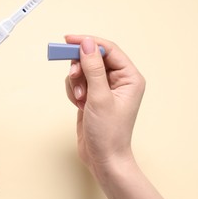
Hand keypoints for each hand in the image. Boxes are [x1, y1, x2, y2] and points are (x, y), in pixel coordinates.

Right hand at [65, 35, 183, 198]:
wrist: (103, 158)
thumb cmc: (108, 132)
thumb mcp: (99, 97)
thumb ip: (93, 68)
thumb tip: (86, 43)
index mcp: (129, 77)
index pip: (108, 49)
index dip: (88, 42)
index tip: (68, 39)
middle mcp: (119, 80)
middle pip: (94, 58)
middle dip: (80, 67)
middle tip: (74, 76)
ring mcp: (104, 89)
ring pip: (83, 70)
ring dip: (76, 82)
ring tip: (80, 99)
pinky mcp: (93, 96)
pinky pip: (78, 83)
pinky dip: (74, 91)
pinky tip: (78, 105)